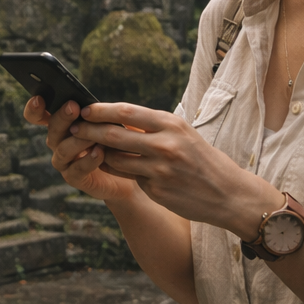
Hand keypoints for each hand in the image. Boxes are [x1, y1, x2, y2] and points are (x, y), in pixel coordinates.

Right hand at [25, 95, 136, 202]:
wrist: (126, 171)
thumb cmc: (114, 140)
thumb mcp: (104, 122)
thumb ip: (93, 114)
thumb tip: (89, 104)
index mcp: (60, 124)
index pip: (37, 116)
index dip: (34, 108)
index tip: (38, 99)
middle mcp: (57, 142)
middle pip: (52, 129)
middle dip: (62, 117)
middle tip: (73, 107)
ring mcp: (63, 161)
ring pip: (63, 149)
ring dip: (79, 141)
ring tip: (94, 136)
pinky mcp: (74, 178)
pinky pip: (77, 169)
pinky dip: (88, 160)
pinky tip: (100, 153)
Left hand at [68, 102, 279, 237]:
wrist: (229, 194)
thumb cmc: (203, 160)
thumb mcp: (182, 134)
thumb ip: (153, 127)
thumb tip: (117, 117)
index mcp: (171, 124)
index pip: (127, 112)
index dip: (101, 111)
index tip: (85, 109)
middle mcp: (165, 145)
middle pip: (114, 135)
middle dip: (89, 131)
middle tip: (73, 128)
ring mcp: (160, 169)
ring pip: (116, 159)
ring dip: (100, 154)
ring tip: (90, 149)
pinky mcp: (157, 190)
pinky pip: (128, 178)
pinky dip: (119, 172)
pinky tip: (115, 169)